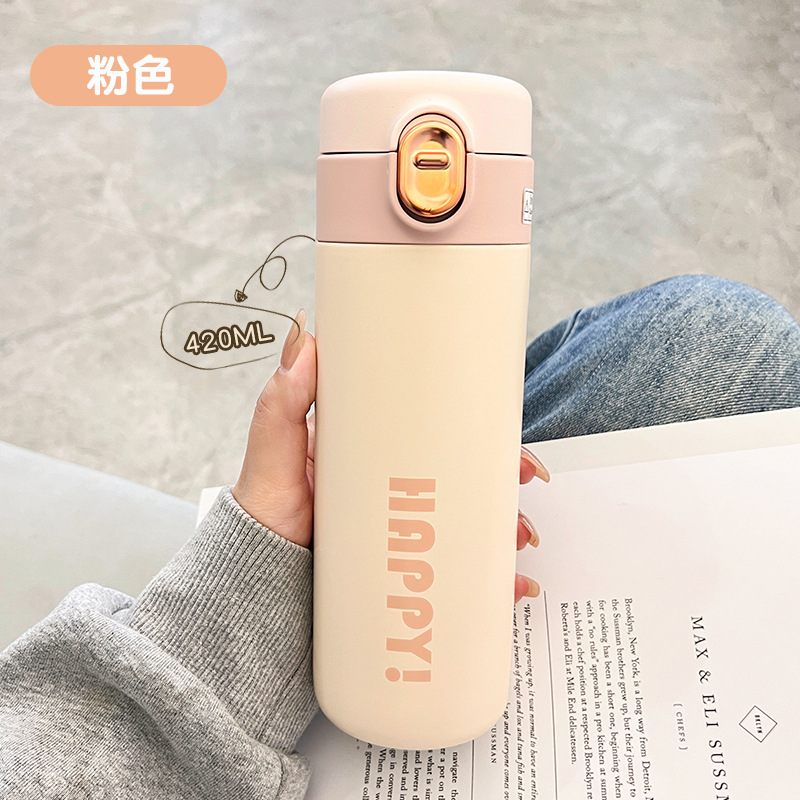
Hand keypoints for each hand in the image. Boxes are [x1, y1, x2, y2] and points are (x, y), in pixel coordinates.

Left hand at [232, 309, 547, 602]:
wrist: (256, 580)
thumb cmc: (266, 511)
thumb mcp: (273, 448)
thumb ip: (284, 400)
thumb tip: (308, 338)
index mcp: (373, 448)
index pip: (433, 426)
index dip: (476, 424)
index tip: (504, 424)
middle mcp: (395, 484)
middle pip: (465, 472)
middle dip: (507, 475)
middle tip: (527, 476)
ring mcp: (405, 525)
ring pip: (472, 519)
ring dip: (508, 525)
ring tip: (518, 537)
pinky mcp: (407, 565)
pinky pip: (458, 569)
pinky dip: (492, 579)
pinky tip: (511, 584)